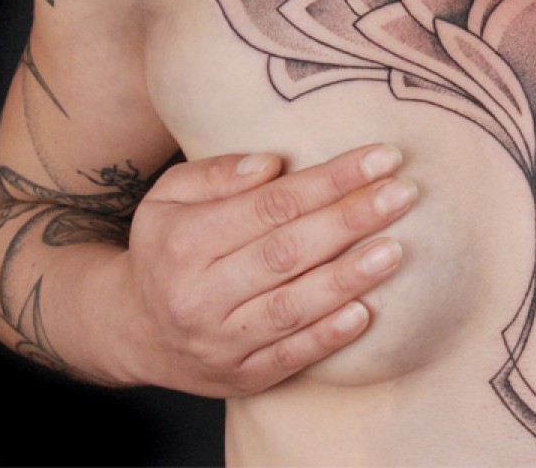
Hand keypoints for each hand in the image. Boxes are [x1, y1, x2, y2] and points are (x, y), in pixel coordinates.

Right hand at [112, 144, 415, 396]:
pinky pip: (290, 357)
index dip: (329, 179)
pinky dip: (328, 336)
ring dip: (348, 277)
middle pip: (287, 251)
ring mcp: (221, 341)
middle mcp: (200, 294)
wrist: (134, 329)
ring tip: (395, 248)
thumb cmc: (166, 246)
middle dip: (350, 219)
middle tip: (401, 192)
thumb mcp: (168, 195)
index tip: (379, 158)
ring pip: (293, 307)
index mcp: (185, 240)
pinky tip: (366, 312)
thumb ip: (215, 174)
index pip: (270, 204)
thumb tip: (272, 163)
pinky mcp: (242, 378)